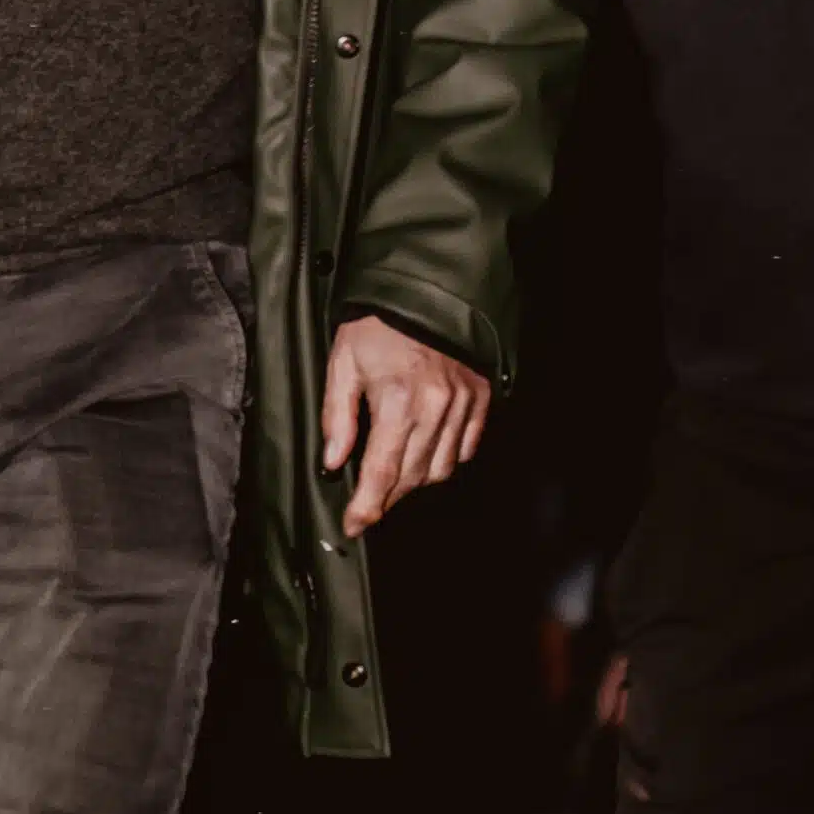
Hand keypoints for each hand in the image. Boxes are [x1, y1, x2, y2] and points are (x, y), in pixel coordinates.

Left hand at [321, 316, 489, 532]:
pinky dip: (447, 459)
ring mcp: (463, 405)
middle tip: (368, 501)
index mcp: (397, 402)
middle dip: (388, 497)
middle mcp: (436, 409)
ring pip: (441, 469)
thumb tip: (333, 460)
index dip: (366, 506)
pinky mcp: (480, 398)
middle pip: (412, 477)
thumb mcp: (344, 363)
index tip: (354, 525)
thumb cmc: (379, 324)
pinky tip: (427, 452)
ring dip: (416, 480)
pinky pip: (466, 448)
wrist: (427, 289)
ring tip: (396, 474)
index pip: (381, 472)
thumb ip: (338, 416)